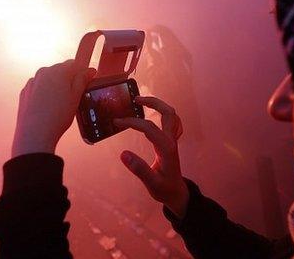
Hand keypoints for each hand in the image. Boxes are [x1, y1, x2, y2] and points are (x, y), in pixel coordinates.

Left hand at [12, 59, 95, 157]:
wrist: (35, 133)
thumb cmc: (57, 116)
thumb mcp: (75, 98)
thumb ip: (82, 80)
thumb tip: (90, 70)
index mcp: (59, 71)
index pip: (74, 64)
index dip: (81, 73)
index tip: (84, 84)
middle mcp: (44, 71)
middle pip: (60, 70)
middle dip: (67, 79)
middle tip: (72, 97)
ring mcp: (33, 81)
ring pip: (48, 78)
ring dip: (55, 86)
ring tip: (59, 105)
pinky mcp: (25, 91)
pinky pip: (38, 87)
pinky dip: (44, 93)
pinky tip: (47, 107)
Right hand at [114, 96, 188, 218]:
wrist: (177, 194)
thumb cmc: (164, 189)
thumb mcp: (151, 183)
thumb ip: (139, 169)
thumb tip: (123, 154)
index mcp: (166, 148)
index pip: (149, 128)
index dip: (132, 122)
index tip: (117, 121)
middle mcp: (171, 141)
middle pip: (167, 113)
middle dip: (152, 102)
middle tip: (135, 100)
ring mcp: (173, 140)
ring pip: (171, 115)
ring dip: (158, 105)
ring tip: (140, 102)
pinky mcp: (171, 142)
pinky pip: (171, 122)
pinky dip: (163, 114)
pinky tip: (153, 114)